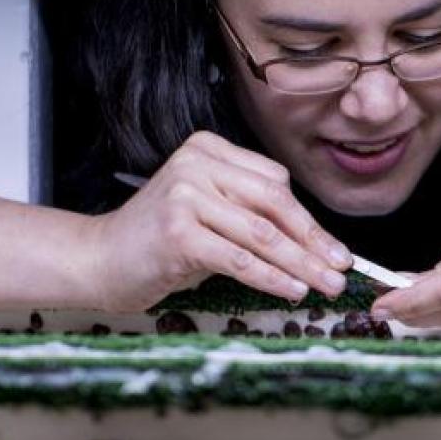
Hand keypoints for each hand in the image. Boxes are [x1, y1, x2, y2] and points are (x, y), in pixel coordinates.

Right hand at [85, 131, 351, 311]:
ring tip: (326, 285)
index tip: (334, 249)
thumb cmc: (159, 242)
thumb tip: (316, 243)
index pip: (275, 183)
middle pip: (274, 205)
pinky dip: (271, 277)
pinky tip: (292, 291)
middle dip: (314, 242)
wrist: (98, 260)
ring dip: (301, 264)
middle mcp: (198, 163)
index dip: (310, 220)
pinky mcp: (178, 231)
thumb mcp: (210, 214)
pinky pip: (239, 258)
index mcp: (209, 148)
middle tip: (342, 269)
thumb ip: (252, 214)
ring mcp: (186, 194)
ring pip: (262, 234)